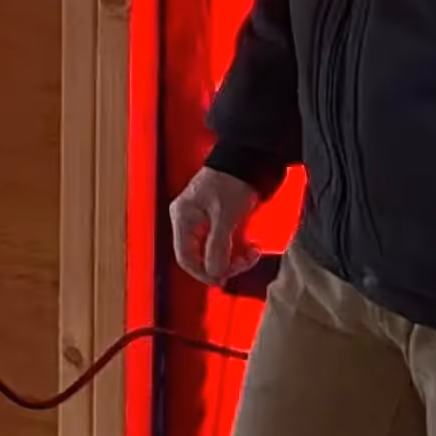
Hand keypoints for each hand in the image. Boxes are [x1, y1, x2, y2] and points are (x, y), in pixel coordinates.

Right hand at [168, 166, 261, 288]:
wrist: (248, 157)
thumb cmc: (232, 179)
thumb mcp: (225, 215)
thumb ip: (217, 246)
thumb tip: (214, 273)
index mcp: (183, 217)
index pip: (185, 257)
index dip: (202, 272)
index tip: (222, 279)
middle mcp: (189, 220)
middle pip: (200, 256)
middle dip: (223, 264)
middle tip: (244, 263)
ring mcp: (203, 220)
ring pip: (213, 252)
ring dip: (233, 258)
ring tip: (252, 253)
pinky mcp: (217, 219)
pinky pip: (223, 243)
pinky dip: (236, 249)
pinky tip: (251, 247)